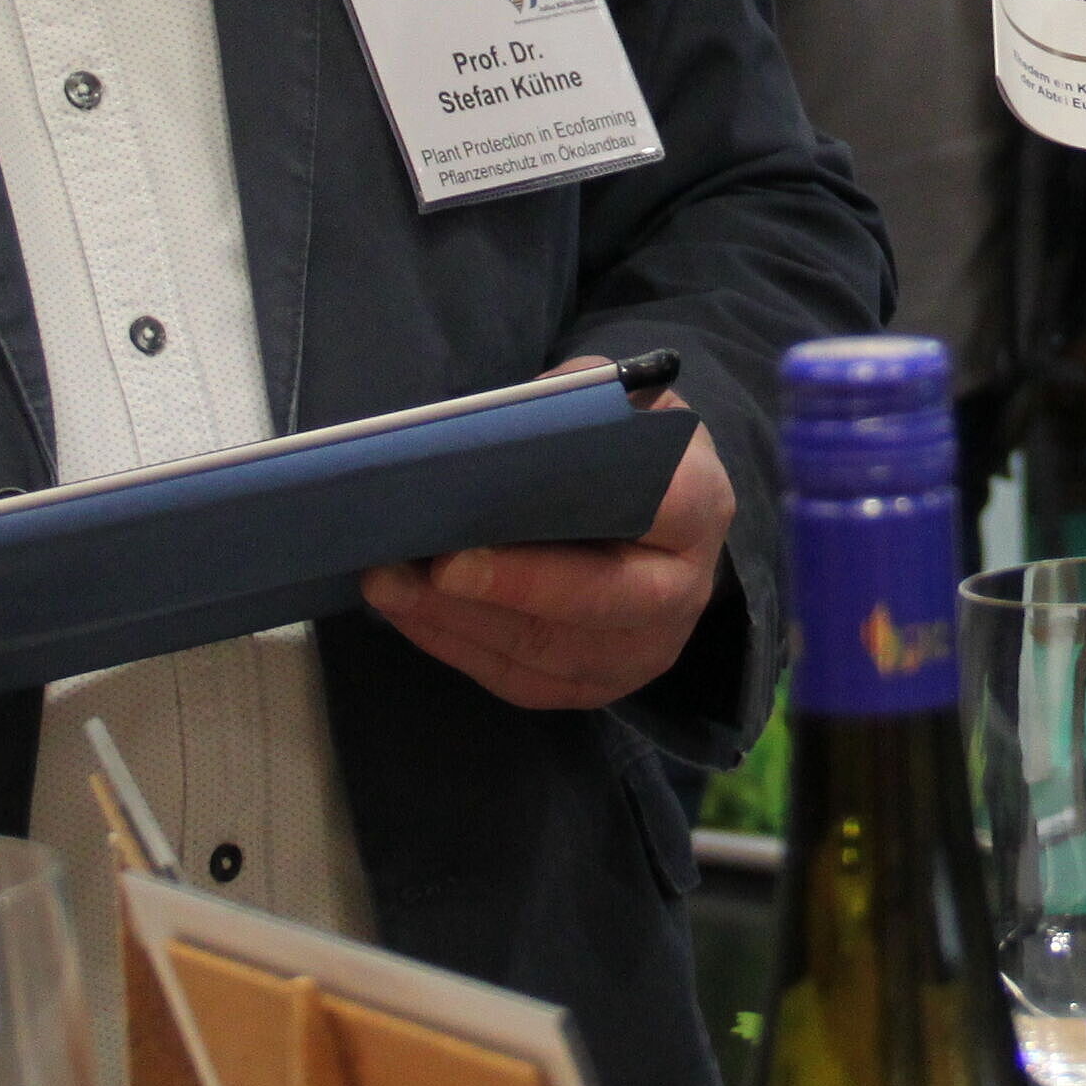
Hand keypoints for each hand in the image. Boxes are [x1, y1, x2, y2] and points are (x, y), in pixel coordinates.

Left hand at [360, 416, 735, 712]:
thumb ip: (572, 401)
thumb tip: (497, 425)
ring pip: (548, 653)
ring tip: (387, 582)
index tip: (474, 532)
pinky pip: (523, 681)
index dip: (567, 530)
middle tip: (421, 569)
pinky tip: (408, 612)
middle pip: (597, 603)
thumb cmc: (623, 449)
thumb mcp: (614, 401)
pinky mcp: (599, 684)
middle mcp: (684, 590)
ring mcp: (644, 649)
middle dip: (504, 590)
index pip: (653, 515)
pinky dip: (457, 647)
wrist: (656, 516)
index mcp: (699, 505)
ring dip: (459, 623)